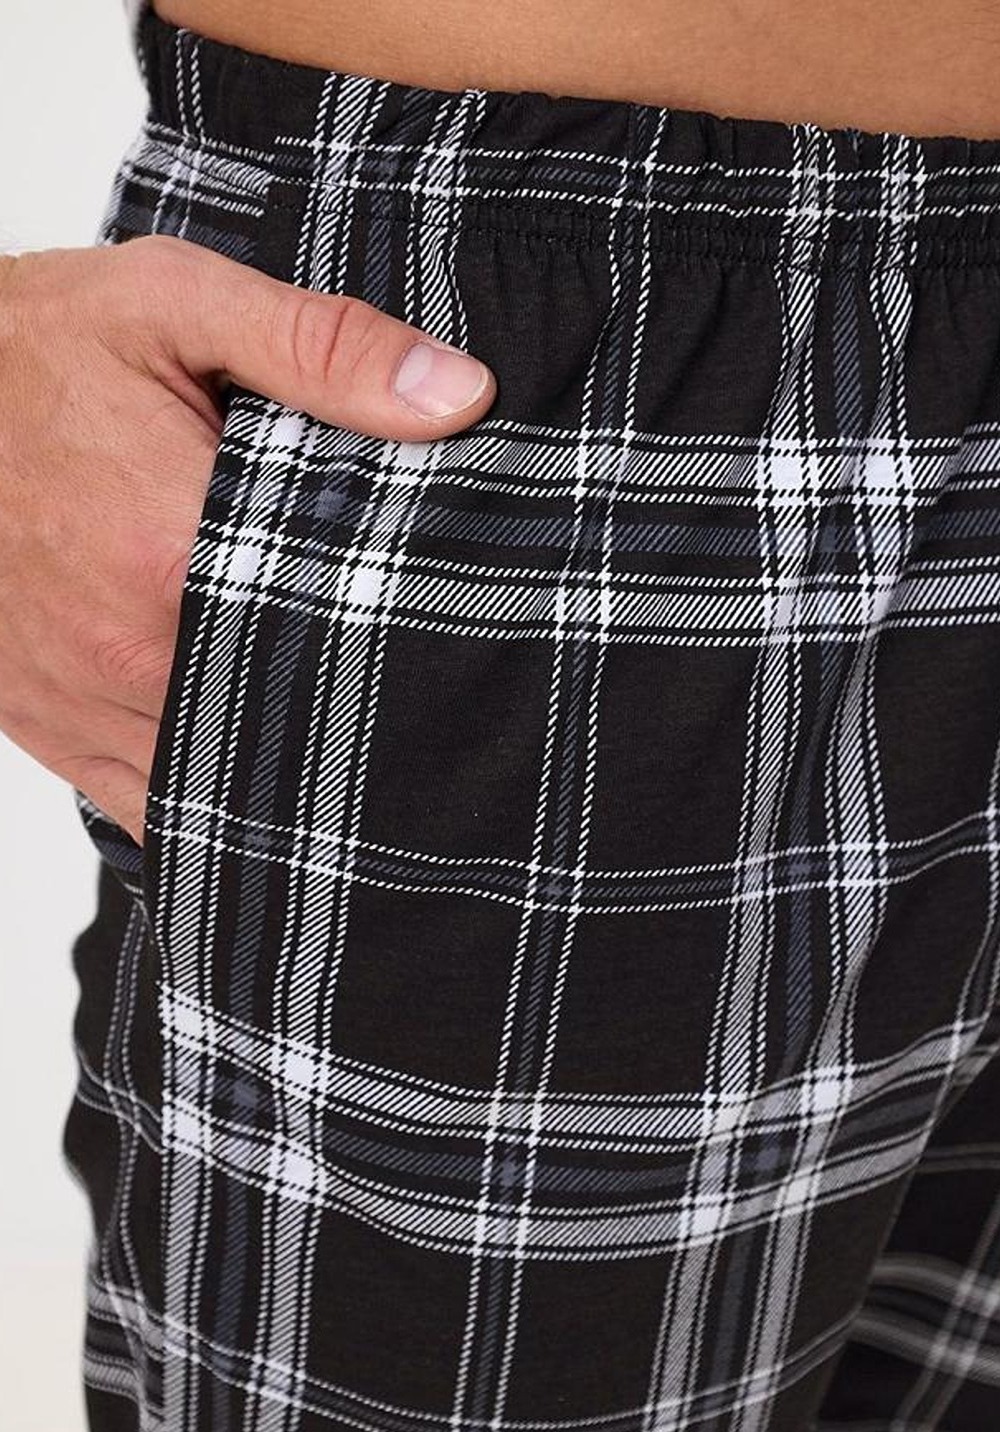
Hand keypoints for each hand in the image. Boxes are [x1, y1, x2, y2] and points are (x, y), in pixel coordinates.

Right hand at [0, 236, 495, 845]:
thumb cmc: (31, 350)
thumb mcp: (176, 305)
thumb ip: (322, 347)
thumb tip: (458, 394)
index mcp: (174, 550)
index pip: (342, 625)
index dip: (409, 632)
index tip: (450, 621)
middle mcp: (129, 651)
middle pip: (293, 713)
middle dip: (355, 699)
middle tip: (412, 674)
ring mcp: (85, 703)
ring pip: (226, 779)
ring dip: (288, 757)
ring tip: (346, 721)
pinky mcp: (53, 729)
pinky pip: (150, 803)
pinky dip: (210, 793)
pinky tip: (260, 767)